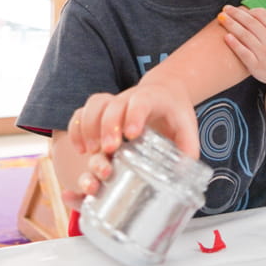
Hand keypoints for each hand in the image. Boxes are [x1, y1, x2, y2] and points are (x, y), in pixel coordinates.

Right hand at [65, 83, 200, 201]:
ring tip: (91, 152)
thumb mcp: (188, 126)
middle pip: (113, 105)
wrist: (164, 91)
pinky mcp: (101, 112)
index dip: (134, 115)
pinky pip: (81, 114)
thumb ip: (187, 147)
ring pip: (94, 107)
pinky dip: (76, 130)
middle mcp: (129, 98)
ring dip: (88, 128)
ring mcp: (113, 104)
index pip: (141, 102)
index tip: (132, 134)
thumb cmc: (175, 112)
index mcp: (152, 99)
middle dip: (108, 127)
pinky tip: (80, 149)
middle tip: (108, 149)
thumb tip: (183, 173)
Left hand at [218, 5, 265, 89]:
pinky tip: (226, 37)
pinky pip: (243, 53)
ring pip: (245, 35)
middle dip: (236, 14)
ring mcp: (263, 54)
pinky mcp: (256, 66)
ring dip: (231, 25)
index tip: (240, 9)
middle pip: (251, 23)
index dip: (250, 10)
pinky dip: (235, 44)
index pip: (263, 15)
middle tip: (225, 8)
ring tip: (221, 18)